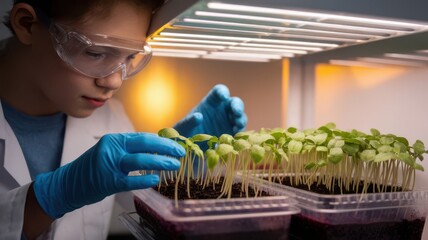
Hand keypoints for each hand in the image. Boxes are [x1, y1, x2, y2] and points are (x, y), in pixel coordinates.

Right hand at [33, 133, 183, 218]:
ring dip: (160, 162)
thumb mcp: (112, 153)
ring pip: (140, 160)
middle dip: (166, 147)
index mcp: (117, 139)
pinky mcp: (107, 180)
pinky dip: (143, 179)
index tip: (180, 140)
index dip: (165, 138)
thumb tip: (159, 149)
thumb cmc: (94, 168)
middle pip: (145, 143)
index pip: (146, 136)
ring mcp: (110, 163)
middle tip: (181, 153)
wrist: (69, 183)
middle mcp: (113, 147)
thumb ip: (132, 150)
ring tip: (175, 165)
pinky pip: (129, 179)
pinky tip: (155, 180)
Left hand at [174, 84, 247, 136]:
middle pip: (235, 102)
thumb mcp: (183, 127)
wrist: (190, 148)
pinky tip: (236, 136)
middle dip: (238, 106)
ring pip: (240, 116)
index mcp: (211, 102)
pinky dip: (241, 133)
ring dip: (241, 120)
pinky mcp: (232, 133)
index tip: (223, 97)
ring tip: (237, 126)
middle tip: (237, 113)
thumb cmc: (186, 132)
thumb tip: (198, 116)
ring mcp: (229, 121)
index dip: (223, 92)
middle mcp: (222, 109)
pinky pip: (240, 131)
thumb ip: (189, 121)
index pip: (219, 91)